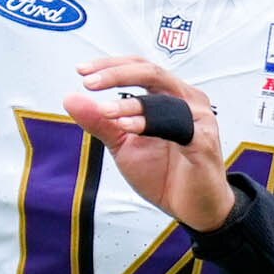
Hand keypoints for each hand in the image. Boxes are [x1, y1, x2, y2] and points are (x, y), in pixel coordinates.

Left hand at [62, 56, 235, 231]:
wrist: (192, 207)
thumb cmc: (163, 171)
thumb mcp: (123, 144)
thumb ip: (100, 121)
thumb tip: (69, 98)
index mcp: (170, 95)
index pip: (139, 67)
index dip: (110, 65)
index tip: (81, 71)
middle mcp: (188, 100)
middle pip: (152, 72)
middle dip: (117, 74)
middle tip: (89, 83)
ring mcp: (200, 120)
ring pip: (164, 99)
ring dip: (130, 104)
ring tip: (103, 111)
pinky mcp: (204, 143)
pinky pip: (177, 128)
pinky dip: (150, 124)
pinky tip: (126, 128)